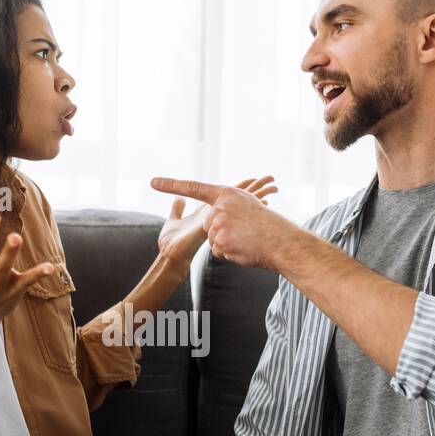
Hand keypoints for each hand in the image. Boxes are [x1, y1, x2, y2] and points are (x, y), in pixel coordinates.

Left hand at [156, 175, 277, 265]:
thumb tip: (214, 215)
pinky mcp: (219, 242)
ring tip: (247, 240)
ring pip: (213, 238)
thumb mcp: (246, 205)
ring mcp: (218, 225)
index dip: (172, 185)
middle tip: (246, 232)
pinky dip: (229, 253)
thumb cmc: (267, 225)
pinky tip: (243, 249)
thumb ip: (226, 207)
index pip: (194, 188)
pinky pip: (217, 251)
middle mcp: (219, 207)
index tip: (153, 181)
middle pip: (209, 223)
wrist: (281, 241)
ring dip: (227, 243)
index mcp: (225, 194)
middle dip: (223, 231)